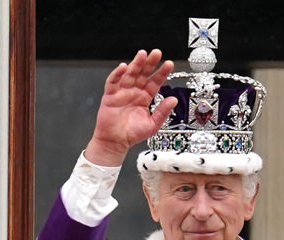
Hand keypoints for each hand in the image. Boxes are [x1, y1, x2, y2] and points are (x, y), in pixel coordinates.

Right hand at [85, 49, 177, 166]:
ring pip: (129, 74)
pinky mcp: (110, 95)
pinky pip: (113, 82)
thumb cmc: (133, 133)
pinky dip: (117, 74)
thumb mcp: (153, 124)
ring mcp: (122, 92)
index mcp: (145, 97)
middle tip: (157, 53)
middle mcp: (134, 92)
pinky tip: (123, 67)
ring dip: (135, 64)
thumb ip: (162, 111)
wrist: (116, 142)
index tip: (169, 64)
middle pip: (143, 74)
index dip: (161, 72)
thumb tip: (173, 100)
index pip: (155, 82)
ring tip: (142, 54)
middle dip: (149, 63)